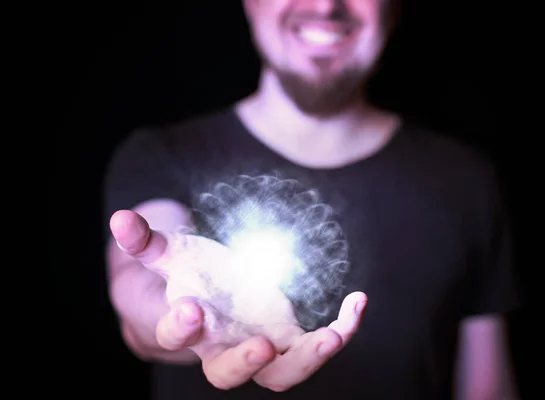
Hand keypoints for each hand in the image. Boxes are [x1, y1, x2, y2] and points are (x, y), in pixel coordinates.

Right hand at [110, 209, 367, 390]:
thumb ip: (146, 241)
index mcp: (185, 326)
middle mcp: (221, 345)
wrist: (206, 303)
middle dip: (245, 363)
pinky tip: (357, 303)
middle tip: (263, 346)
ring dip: (309, 359)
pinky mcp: (288, 335)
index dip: (180, 328)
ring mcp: (258, 343)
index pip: (175, 335)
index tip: (190, 308)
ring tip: (334, 335)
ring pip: (281, 373)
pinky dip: (341, 328)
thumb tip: (120, 218)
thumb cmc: (182, 277)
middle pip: (228, 372)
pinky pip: (315, 343)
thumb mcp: (165, 255)